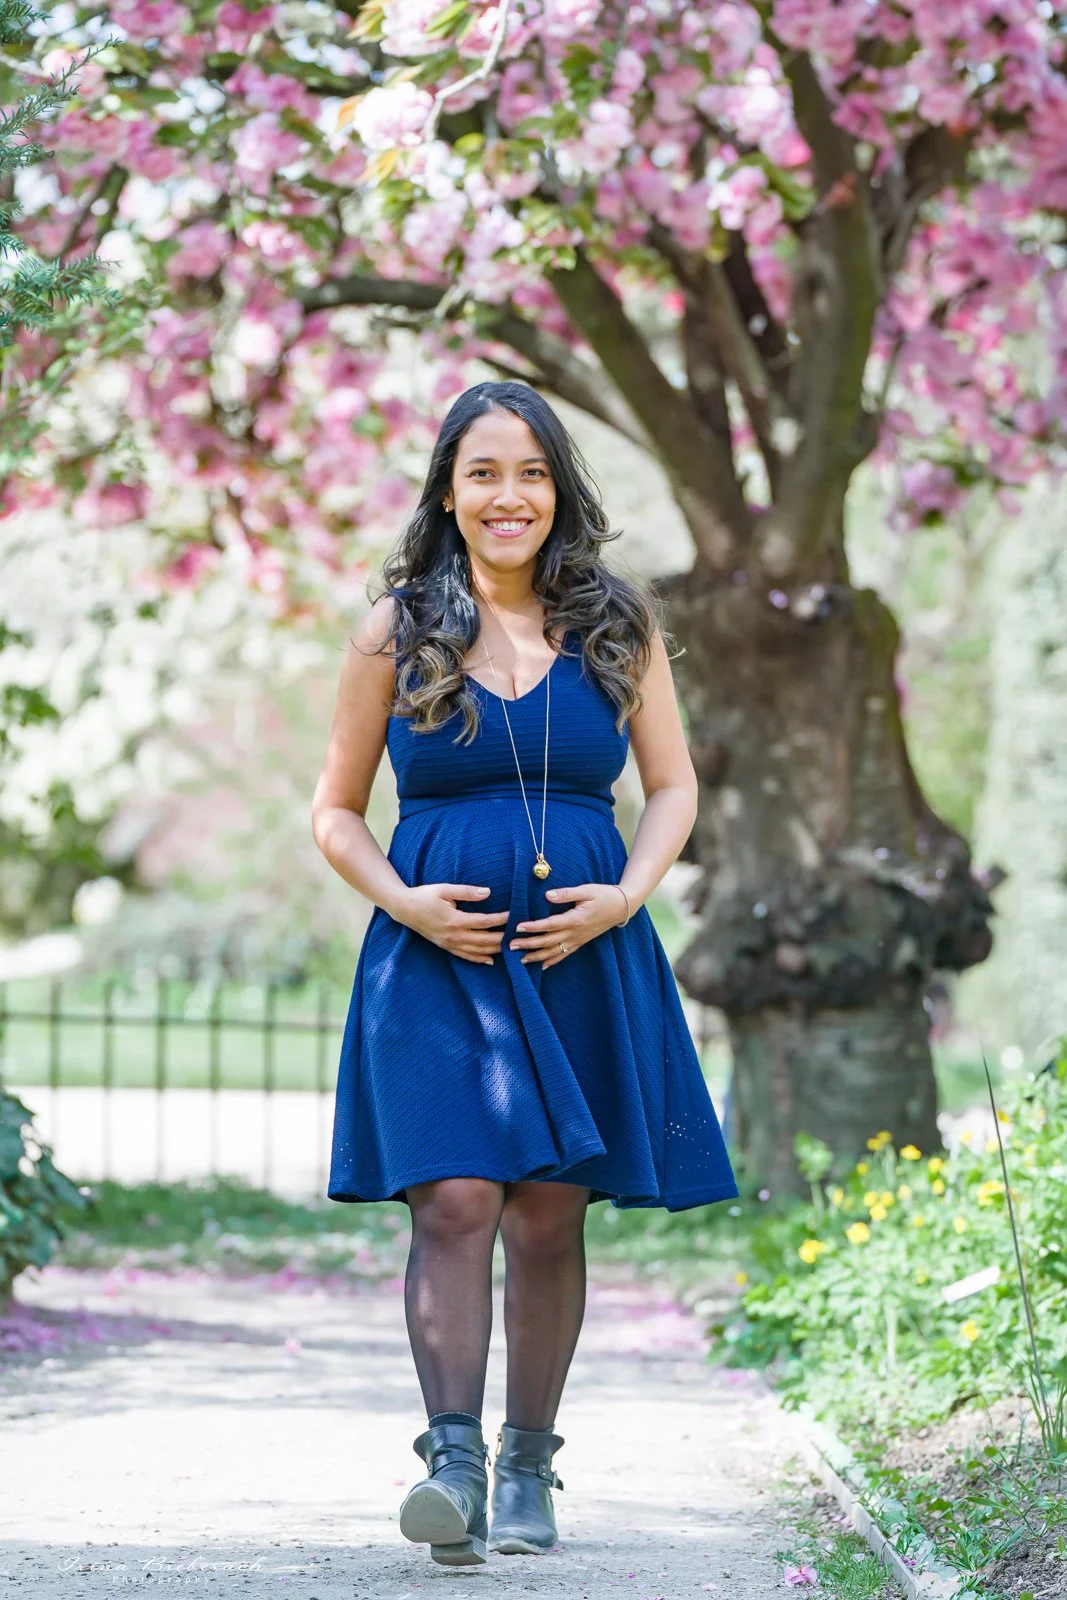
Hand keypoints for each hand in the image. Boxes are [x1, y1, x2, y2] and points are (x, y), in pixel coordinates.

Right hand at [396, 883, 509, 965]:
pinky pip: (466, 956)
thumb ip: (467, 891)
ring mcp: (449, 944)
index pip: (484, 921)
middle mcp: (453, 935)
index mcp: (455, 920)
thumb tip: (488, 892)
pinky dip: (479, 959)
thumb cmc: (424, 896)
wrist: (404, 909)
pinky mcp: (446, 947)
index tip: (513, 915)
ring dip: (495, 950)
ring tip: (510, 948)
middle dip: (503, 938)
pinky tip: (491, 960)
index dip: (500, 919)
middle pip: (484, 940)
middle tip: (518, 935)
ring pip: (477, 951)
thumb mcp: (445, 889)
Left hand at [509, 882, 627, 969]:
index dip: (533, 927)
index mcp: (575, 919)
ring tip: (520, 960)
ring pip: (554, 952)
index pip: (550, 925)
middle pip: (548, 941)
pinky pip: (565, 954)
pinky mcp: (581, 942)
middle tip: (510, 946)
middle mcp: (575, 933)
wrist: (622, 907)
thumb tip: (547, 895)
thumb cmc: (604, 895)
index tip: (517, 927)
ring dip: (536, 956)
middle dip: (528, 945)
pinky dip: (552, 961)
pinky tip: (542, 966)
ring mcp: (578, 940)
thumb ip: (566, 894)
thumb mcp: (586, 890)